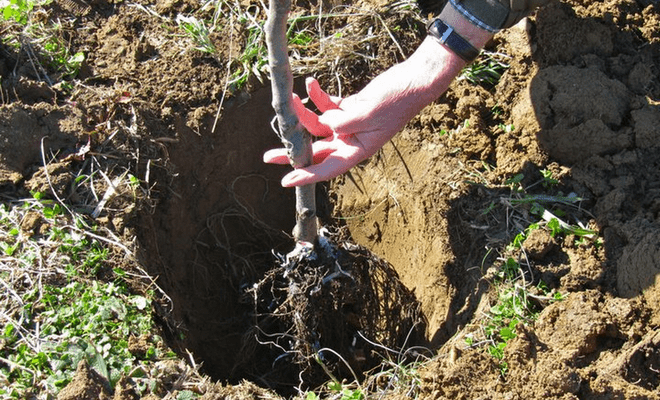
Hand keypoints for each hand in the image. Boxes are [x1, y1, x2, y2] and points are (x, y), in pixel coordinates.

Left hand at [263, 76, 418, 186]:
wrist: (413, 81)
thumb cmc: (396, 101)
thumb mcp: (368, 113)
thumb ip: (342, 121)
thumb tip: (323, 123)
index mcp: (357, 150)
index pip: (327, 169)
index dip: (306, 175)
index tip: (285, 181)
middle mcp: (350, 141)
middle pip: (316, 151)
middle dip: (292, 151)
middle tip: (267, 156)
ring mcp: (349, 125)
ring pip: (317, 125)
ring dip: (303, 113)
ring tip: (289, 99)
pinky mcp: (349, 109)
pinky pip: (327, 106)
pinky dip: (318, 96)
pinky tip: (310, 83)